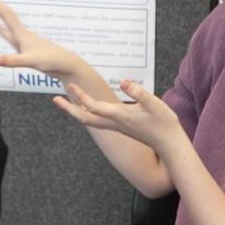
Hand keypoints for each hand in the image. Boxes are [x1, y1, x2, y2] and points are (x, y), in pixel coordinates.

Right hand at [0, 0, 78, 77]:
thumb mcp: (31, 61)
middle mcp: (23, 35)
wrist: (66, 66)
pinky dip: (3, 31)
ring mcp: (25, 42)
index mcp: (22, 35)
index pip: (6, 15)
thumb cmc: (51, 61)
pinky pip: (10, 37)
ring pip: (8, 26)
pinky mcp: (26, 50)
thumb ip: (14, 61)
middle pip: (6, 17)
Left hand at [54, 80, 182, 151]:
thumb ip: (139, 92)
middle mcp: (115, 122)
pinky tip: (88, 107)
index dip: (81, 96)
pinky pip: (98, 121)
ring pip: (91, 121)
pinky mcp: (121, 127)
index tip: (71, 85)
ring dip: (77, 111)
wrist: (169, 143)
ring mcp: (117, 126)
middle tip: (56, 99)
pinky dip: (89, 114)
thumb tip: (124, 81)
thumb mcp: (154, 104)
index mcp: (120, 115)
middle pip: (85, 118)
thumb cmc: (163, 123)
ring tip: (67, 102)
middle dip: (69, 109)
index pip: (94, 107)